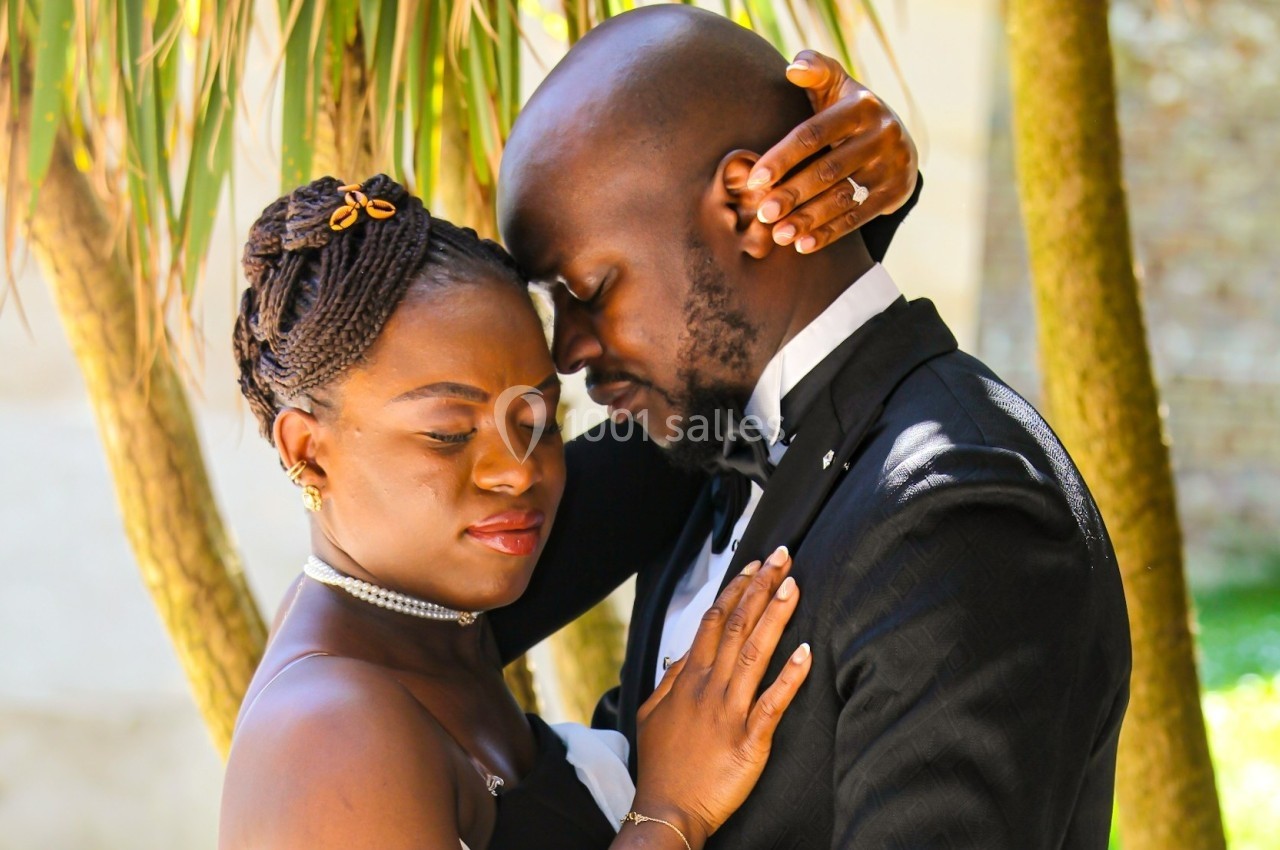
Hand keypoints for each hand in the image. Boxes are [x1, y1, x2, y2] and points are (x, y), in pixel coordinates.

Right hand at [630, 547, 811, 847]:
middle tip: (782, 556)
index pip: (713, 622)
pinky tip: (806, 652)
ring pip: (755, 655)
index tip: (753, 565)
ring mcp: (729, 713)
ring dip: (775, 617)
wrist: (667, 811)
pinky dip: (789, 677)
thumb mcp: (653, 715)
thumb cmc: (663, 766)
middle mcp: (709, 689)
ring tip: (794, 586)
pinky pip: (772, 704)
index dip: (735, 590)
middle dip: (760, 587)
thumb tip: (683, 653)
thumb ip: (670, 680)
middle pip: (737, 627)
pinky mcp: (750, 741)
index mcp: (689, 680)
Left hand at [746, 50, 918, 254]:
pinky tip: (803, 245)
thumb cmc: (847, 111)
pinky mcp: (896, 192)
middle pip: (828, 170)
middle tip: (763, 214)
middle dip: (792, 193)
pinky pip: (858, 217)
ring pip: (843, 197)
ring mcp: (892, 165)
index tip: (755, 180)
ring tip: (779, 235)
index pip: (814, 134)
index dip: (782, 157)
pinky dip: (829, 233)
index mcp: (861, 106)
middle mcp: (882, 134)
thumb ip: (814, 70)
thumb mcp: (835, 85)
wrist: (896, 139)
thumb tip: (793, 69)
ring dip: (808, 219)